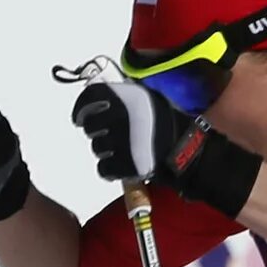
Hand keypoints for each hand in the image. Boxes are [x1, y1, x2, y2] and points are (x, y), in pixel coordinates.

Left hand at [73, 79, 259, 216]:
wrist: (186, 152)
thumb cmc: (168, 125)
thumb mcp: (150, 102)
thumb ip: (126, 98)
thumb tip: (100, 98)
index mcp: (130, 97)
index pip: (91, 97)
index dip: (81, 109)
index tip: (80, 118)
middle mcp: (124, 116)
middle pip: (91, 126)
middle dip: (95, 133)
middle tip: (107, 137)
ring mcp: (124, 141)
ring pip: (97, 148)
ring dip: (104, 151)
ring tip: (121, 151)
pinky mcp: (125, 164)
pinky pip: (103, 168)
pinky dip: (109, 169)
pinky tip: (121, 165)